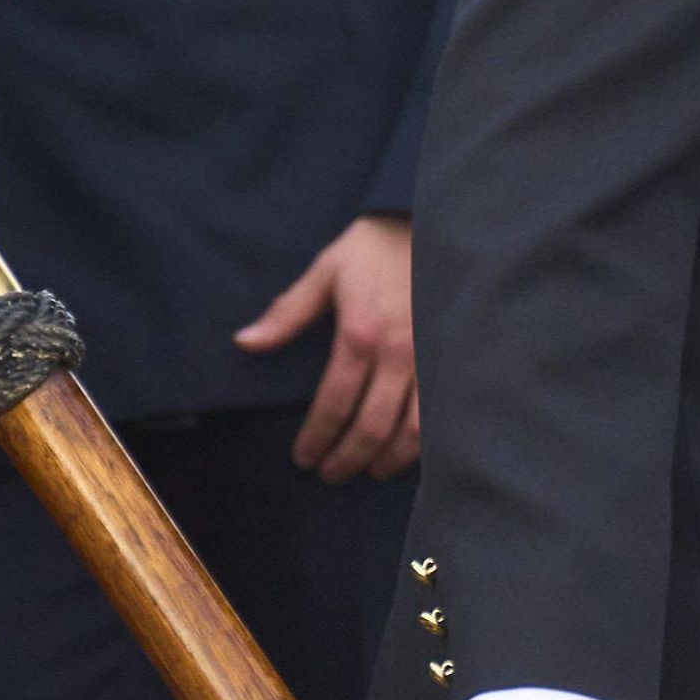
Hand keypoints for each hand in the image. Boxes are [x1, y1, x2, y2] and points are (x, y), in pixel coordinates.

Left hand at [236, 215, 419, 480]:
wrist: (433, 224)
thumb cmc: (375, 248)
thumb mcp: (325, 272)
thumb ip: (287, 314)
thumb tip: (245, 343)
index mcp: (359, 334)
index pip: (334, 403)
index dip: (317, 437)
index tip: (303, 458)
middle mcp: (398, 354)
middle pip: (370, 426)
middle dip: (347, 458)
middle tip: (330, 474)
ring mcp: (432, 360)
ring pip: (412, 430)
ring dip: (387, 459)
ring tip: (370, 472)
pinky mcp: (454, 360)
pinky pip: (441, 415)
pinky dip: (425, 443)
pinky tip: (410, 453)